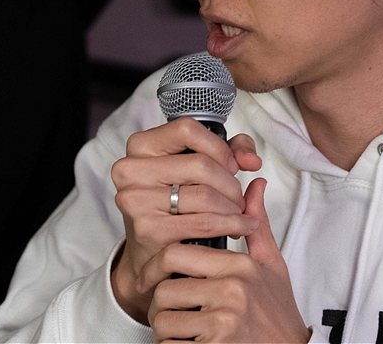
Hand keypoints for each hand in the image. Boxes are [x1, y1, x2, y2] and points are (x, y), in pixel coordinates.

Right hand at [110, 118, 262, 323]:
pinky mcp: (148, 229)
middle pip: (201, 164)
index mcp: (140, 146)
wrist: (150, 253)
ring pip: (206, 195)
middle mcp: (130, 170)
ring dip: (233, 207)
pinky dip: (231, 225)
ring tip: (238, 213)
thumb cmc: (175, 203)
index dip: (217, 147)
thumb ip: (231, 151)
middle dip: (230, 183)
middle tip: (237, 197)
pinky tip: (239, 228)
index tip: (230, 165)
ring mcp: (136, 200)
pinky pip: (204, 223)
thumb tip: (251, 160)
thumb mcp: (197, 166)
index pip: (186, 129)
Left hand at [147, 178, 309, 343]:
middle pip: (163, 292)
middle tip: (166, 312)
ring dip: (166, 332)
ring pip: (164, 323)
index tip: (149, 280)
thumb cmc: (278, 315)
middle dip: (159, 306)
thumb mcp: (271, 267)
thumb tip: (255, 185)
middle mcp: (231, 292)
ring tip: (183, 332)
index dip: (154, 268)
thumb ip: (257, 226)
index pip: (175, 254)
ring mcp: (223, 322)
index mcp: (239, 266)